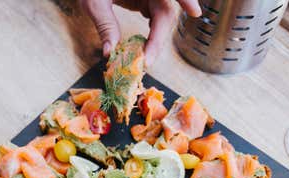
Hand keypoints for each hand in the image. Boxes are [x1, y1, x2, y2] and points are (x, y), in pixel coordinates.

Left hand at [80, 0, 201, 65]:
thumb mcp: (93, 2)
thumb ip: (105, 24)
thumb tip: (110, 52)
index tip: (195, 12)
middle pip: (166, 11)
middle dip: (159, 37)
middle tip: (147, 60)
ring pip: (163, 17)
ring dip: (156, 39)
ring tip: (145, 59)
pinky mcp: (146, 2)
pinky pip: (156, 18)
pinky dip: (152, 35)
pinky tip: (145, 50)